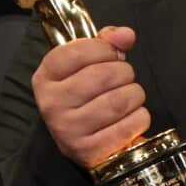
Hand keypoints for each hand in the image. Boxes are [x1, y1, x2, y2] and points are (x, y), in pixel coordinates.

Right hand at [31, 26, 149, 167]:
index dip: (103, 49)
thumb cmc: (88, 97)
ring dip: (135, 95)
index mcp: (46, 78)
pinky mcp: (89, 151)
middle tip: (124, 79)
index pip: (77, 51)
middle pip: (103, 75)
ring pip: (120, 100)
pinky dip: (140, 118)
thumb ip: (106, 43)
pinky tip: (131, 117)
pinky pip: (131, 125)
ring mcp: (68, 130)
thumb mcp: (88, 65)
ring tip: (129, 97)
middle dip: (124, 72)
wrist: (86, 142)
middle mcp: (52, 104)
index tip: (112, 55)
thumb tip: (126, 35)